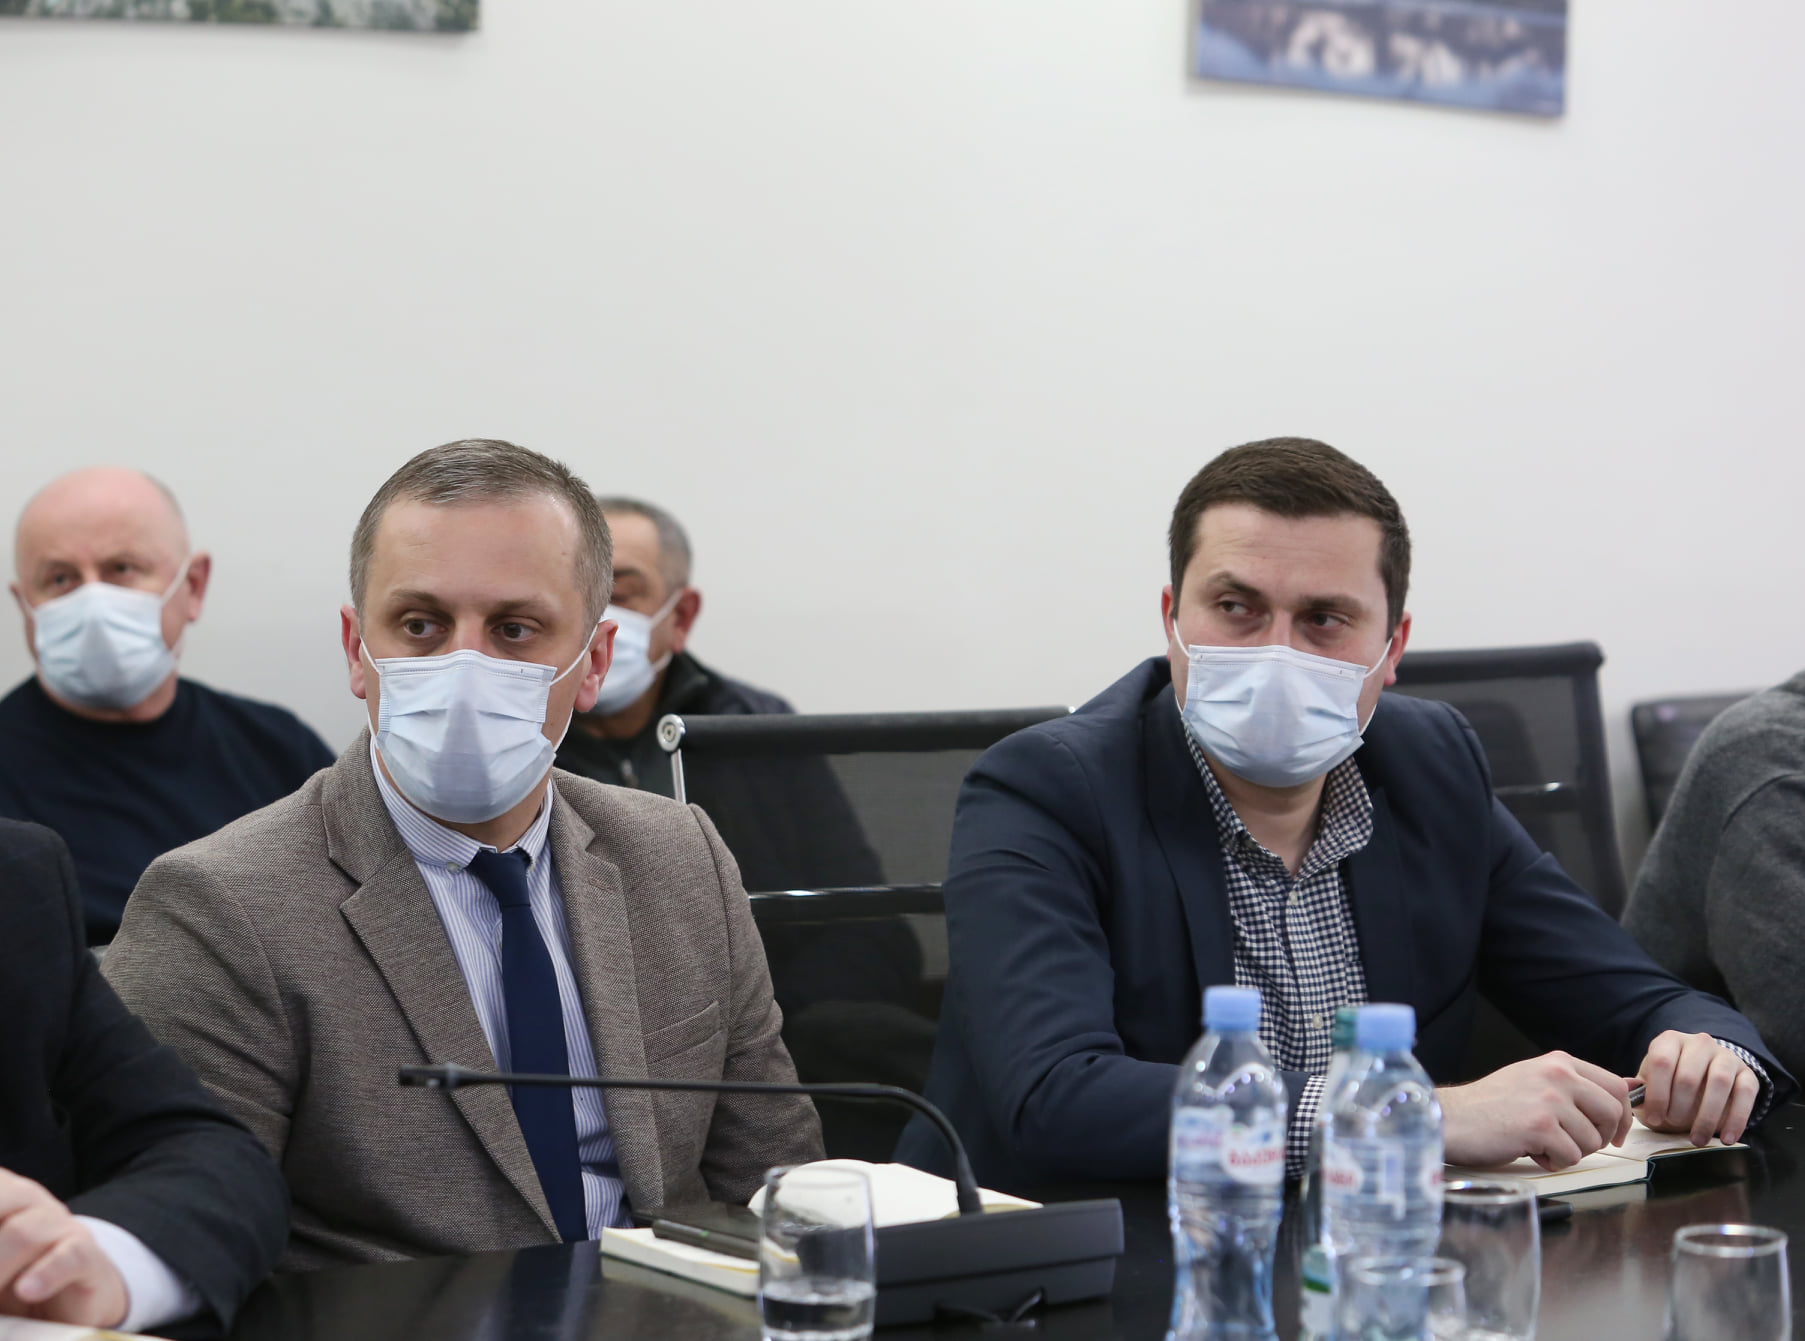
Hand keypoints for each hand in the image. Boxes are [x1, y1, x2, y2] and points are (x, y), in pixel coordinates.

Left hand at [0, 1170, 127, 1326]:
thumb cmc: (13, 1284)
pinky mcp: (87, 1258)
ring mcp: (61, 1229)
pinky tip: (28, 1290)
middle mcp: (30, 1206)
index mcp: (4, 1200)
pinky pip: (71, 1256)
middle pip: (3, 1198)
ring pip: (26, 1232)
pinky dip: (47, 1273)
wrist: (73, 1298)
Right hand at [1440, 1051, 1633, 1171]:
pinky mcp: (1539, 1126)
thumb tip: (1631, 1086)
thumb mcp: (1536, 1080)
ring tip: (1540, 1143)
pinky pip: (1571, 1156)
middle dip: (1600, 1136)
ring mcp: (1549, 1100)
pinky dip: (1554, 1161)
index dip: (1620, 1116)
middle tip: (1575, 1143)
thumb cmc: (1491, 1104)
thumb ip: (1578, 1084)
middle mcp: (1558, 1075)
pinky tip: (1530, 1149)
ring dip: (1570, 1150)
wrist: (1452, 1117)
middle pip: (1612, 1112)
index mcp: (1559, 1062)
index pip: (1615, 1085)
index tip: (1611, 1132)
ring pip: (1592, 1140)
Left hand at [1636, 1031, 1759, 1145]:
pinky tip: (1726, 1138)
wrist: (1703, 1082)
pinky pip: (1745, 1094)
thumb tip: (1628, 1088)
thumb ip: (1639, 1089)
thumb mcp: (1651, 1084)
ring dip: (1707, 1116)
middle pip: (1689, 1075)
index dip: (1657, 1094)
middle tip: (1673, 1125)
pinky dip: (1737, 1119)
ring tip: (1697, 1139)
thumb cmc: (1669, 1085)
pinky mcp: (1747, 1073)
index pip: (1662, 1062)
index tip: (1654, 1119)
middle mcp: (1699, 1042)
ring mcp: (1726, 1056)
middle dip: (1679, 1107)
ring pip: (1719, 1082)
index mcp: (1670, 1040)